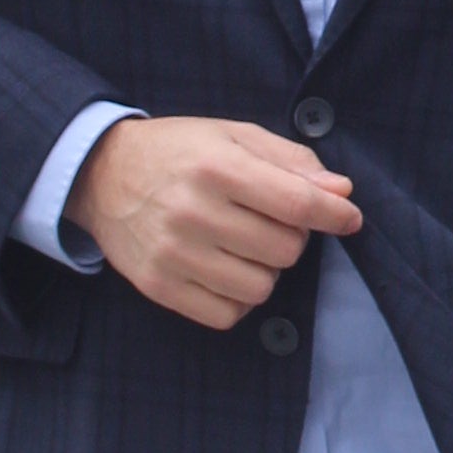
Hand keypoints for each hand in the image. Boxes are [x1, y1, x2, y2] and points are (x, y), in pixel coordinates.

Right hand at [71, 115, 359, 328]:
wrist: (102, 175)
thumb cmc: (178, 152)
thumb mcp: (233, 137)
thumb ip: (290, 161)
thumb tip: (341, 192)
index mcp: (216, 168)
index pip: (295, 203)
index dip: (333, 215)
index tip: (349, 218)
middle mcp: (193, 212)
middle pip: (285, 250)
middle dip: (291, 238)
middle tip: (269, 221)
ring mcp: (173, 254)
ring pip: (261, 288)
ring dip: (265, 270)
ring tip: (244, 246)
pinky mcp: (159, 287)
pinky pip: (227, 315)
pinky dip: (238, 299)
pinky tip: (226, 271)